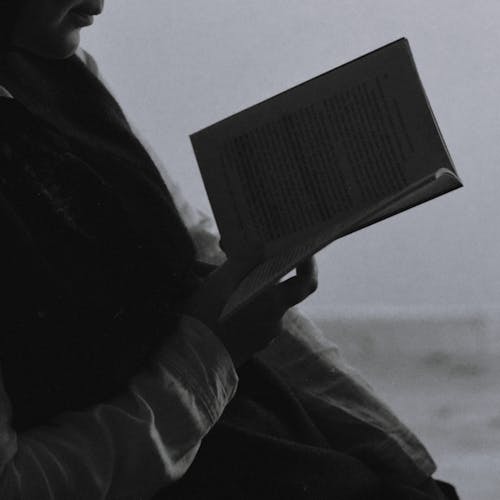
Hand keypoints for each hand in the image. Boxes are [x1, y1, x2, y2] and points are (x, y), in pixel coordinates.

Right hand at [185, 257, 317, 366]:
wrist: (192, 361)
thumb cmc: (207, 317)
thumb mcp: (221, 281)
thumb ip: (244, 261)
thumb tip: (261, 246)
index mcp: (273, 303)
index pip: (306, 283)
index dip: (309, 264)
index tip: (302, 251)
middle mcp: (274, 320)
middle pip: (274, 289)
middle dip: (255, 271)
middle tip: (233, 255)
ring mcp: (263, 335)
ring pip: (257, 302)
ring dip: (238, 287)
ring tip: (204, 274)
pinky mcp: (250, 344)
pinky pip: (248, 317)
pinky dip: (235, 304)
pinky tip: (209, 296)